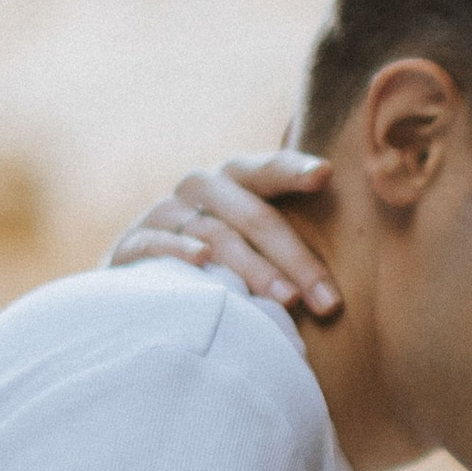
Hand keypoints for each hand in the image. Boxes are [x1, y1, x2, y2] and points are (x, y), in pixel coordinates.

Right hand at [109, 152, 338, 315]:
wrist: (141, 276)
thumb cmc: (218, 258)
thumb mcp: (250, 237)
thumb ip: (288, 238)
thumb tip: (338, 276)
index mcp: (236, 179)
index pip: (269, 170)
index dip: (294, 170)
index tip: (324, 174)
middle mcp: (201, 186)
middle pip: (254, 215)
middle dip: (295, 259)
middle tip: (326, 300)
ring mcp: (165, 212)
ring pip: (216, 235)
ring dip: (254, 268)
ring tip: (286, 299)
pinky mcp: (133, 243)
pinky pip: (158, 243)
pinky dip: (180, 251)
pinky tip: (202, 263)